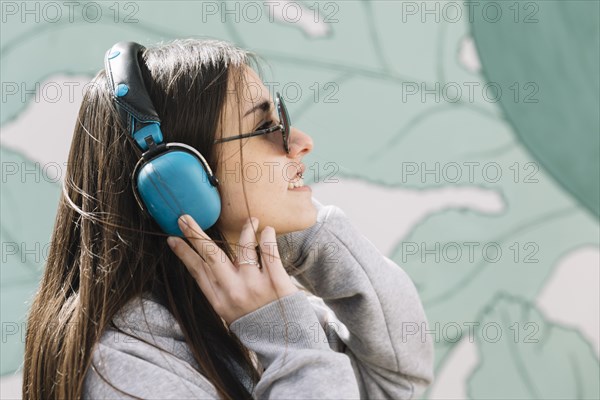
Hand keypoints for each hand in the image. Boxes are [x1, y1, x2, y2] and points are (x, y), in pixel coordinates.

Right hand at [167, 215, 298, 325]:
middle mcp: (234, 293)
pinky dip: (267, 237)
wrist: (286, 346)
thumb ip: (220, 289)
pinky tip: (266, 230)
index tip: (172, 237)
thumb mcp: (230, 313)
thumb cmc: (257, 324)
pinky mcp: (277, 283)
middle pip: (212, 256)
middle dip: (196, 235)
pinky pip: (269, 253)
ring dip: (246, 230)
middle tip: (185, 217)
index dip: (184, 253)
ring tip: (252, 220)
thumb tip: (207, 261)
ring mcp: (255, 287)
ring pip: (244, 248)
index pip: (197, 271)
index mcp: (219, 301)